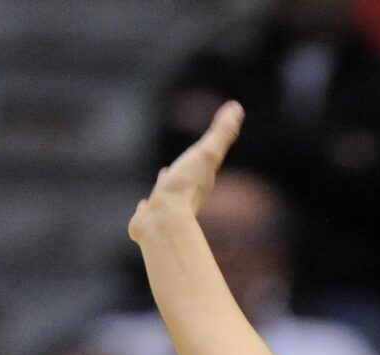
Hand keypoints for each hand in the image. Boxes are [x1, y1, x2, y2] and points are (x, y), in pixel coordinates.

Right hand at [132, 102, 240, 243]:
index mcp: (200, 181)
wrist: (162, 222)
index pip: (204, 163)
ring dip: (165, 186)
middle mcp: (185, 197)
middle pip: (185, 179)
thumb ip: (221, 132)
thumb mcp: (207, 153)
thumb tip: (237, 108)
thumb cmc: (185, 187)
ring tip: (162, 179)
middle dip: (183, 170)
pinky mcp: (148, 222)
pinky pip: (147, 213)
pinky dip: (146, 207)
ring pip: (166, 195)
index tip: (206, 149)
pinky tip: (142, 207)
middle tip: (181, 165)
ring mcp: (165, 210)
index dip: (205, 154)